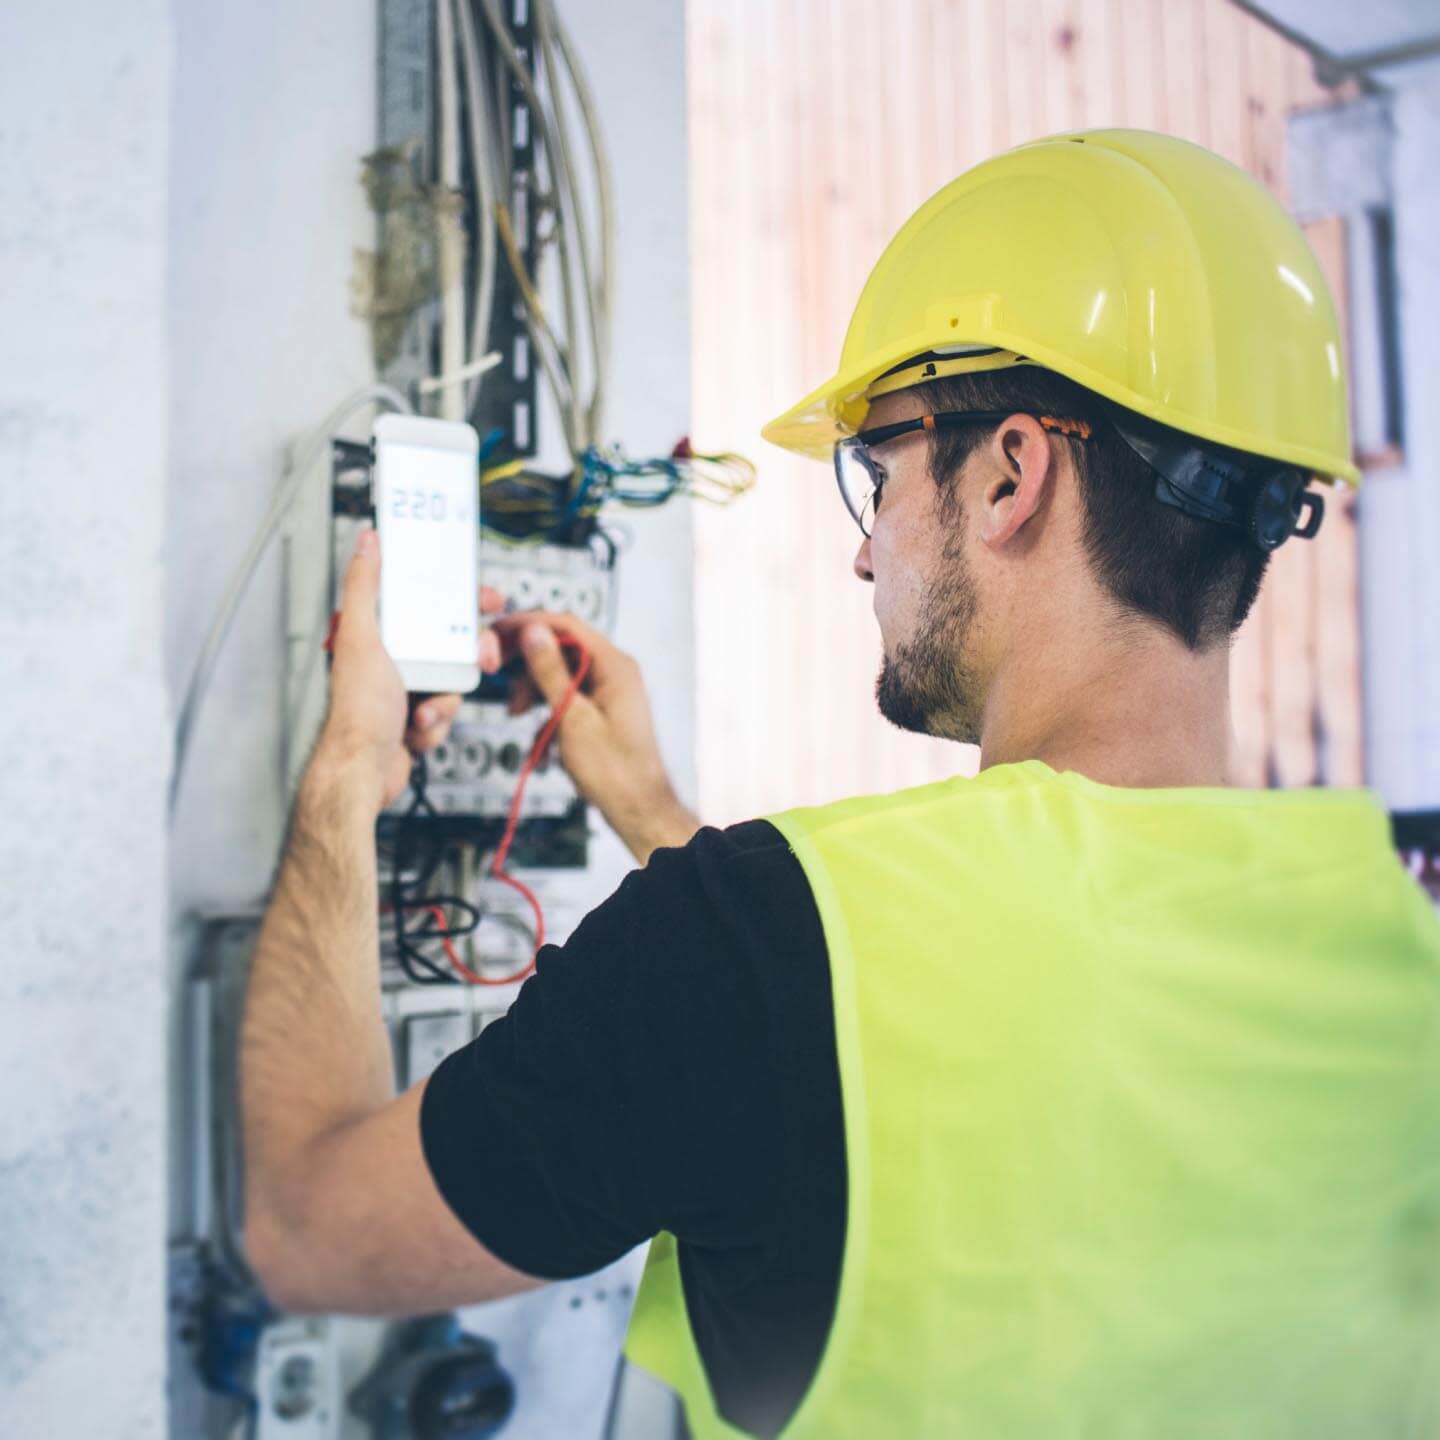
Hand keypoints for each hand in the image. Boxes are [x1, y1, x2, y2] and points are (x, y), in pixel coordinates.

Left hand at [314, 538, 503, 812]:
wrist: (364, 770)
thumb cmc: (357, 710)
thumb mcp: (362, 637)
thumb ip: (365, 586)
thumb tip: (367, 541)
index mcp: (380, 634)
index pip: (427, 604)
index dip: (461, 599)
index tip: (487, 599)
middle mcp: (393, 660)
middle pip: (451, 643)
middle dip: (469, 655)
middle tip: (484, 657)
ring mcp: (407, 690)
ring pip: (454, 681)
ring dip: (445, 700)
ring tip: (423, 711)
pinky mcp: (417, 719)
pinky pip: (446, 712)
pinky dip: (435, 724)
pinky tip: (413, 730)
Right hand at [491, 608, 699, 863]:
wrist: (637, 807)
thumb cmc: (613, 770)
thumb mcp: (572, 717)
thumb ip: (550, 671)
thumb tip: (533, 632)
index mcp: (615, 666)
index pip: (567, 625)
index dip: (528, 624)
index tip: (498, 631)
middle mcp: (615, 672)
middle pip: (562, 647)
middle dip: (528, 661)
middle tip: (497, 670)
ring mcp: (610, 690)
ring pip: (562, 672)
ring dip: (534, 688)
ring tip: (516, 711)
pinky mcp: (602, 709)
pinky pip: (568, 696)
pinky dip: (549, 710)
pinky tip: (539, 737)